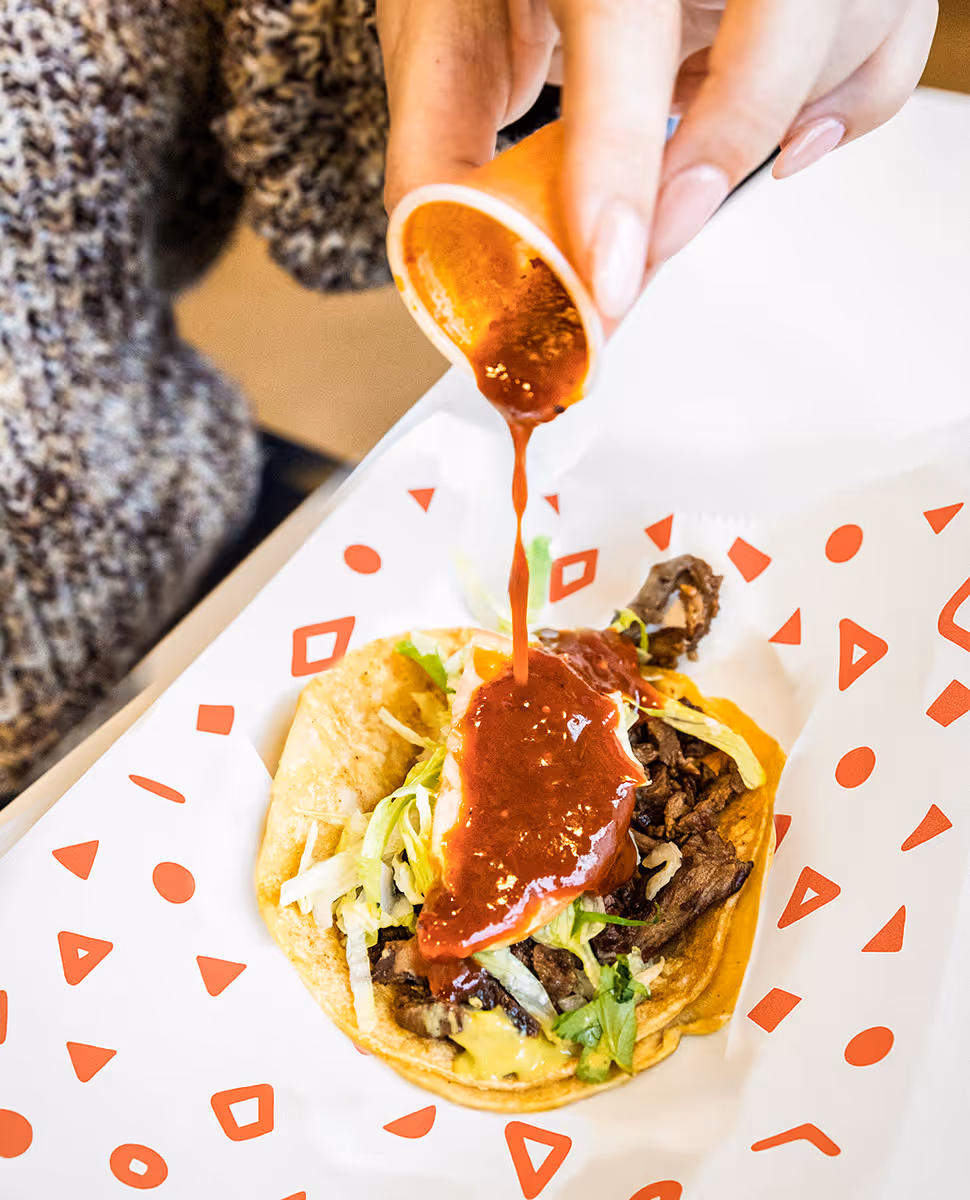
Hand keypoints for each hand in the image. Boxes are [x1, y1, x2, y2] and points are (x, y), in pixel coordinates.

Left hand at [378, 0, 937, 320]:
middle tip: (660, 235)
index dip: (623, 160)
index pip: (629, 23)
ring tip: (699, 162)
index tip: (615, 270)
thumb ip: (437, 133)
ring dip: (784, 127)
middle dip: (723, 148)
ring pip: (855, 32)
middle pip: (787, 18)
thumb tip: (440, 251)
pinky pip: (893, 50)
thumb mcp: (450, 23)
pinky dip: (848, 112)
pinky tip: (783, 134)